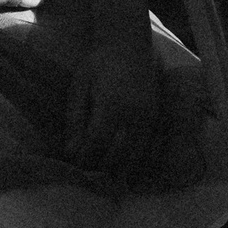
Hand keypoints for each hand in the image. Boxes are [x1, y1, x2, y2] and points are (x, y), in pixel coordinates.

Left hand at [66, 36, 162, 176]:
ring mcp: (149, 117)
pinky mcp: (156, 118)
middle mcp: (133, 114)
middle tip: (90, 179)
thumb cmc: (98, 64)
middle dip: (102, 170)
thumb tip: (71, 152)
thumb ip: (75, 120)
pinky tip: (128, 171)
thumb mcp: (79, 88)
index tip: (75, 167)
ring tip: (109, 183)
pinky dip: (138, 162)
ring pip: (136, 155)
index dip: (85, 159)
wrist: (128, 44)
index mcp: (111, 105)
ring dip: (122, 171)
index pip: (96, 144)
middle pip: (118, 155)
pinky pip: (149, 148)